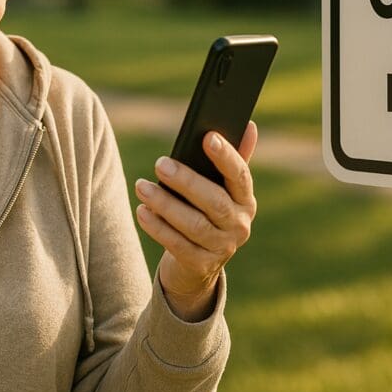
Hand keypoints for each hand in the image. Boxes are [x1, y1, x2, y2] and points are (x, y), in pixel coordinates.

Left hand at [134, 122, 257, 321]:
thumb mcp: (222, 189)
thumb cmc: (207, 213)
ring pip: (194, 225)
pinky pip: (177, 245)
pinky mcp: (201, 265)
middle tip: (160, 164)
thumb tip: (249, 126)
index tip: (207, 137)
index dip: (226, 156)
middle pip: (215, 202)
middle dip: (186, 182)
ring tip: (142, 187)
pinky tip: (142, 211)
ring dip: (165, 204)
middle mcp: (240, 225)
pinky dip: (158, 228)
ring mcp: (222, 248)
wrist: (198, 264)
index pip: (240, 175)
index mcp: (246, 200)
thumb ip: (234, 160)